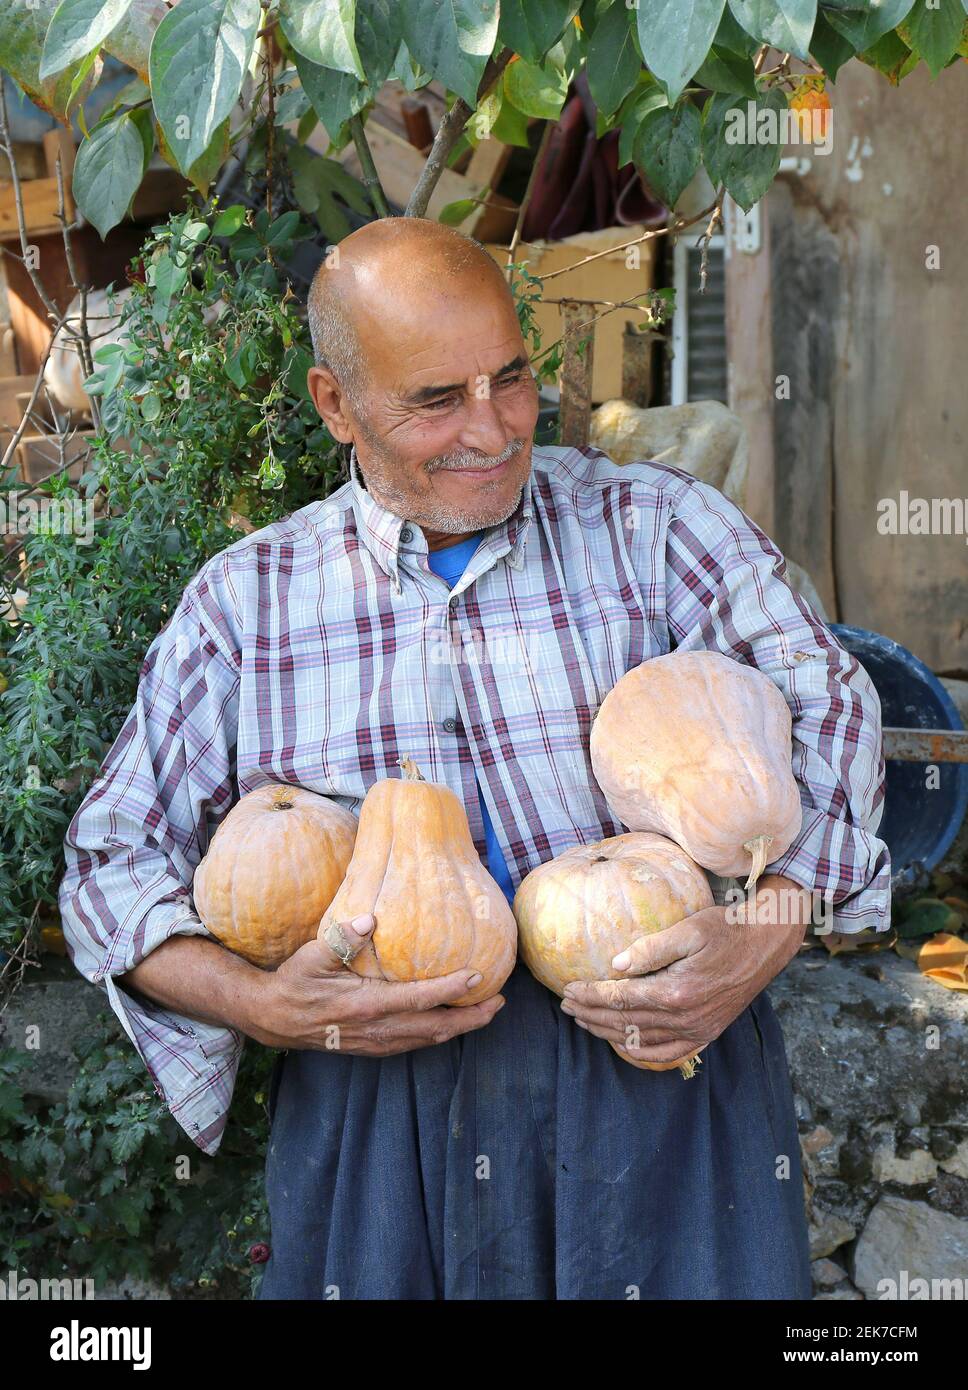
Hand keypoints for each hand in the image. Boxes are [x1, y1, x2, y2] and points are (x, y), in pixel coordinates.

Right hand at [242, 914, 504, 1054]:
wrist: (273, 1018)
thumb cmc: (294, 981)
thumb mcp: (312, 955)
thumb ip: (341, 938)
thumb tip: (369, 920)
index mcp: (365, 1004)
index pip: (417, 999)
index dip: (449, 990)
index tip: (477, 976)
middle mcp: (376, 1028)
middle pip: (433, 1028)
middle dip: (470, 1018)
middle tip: (500, 1002)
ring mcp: (375, 1042)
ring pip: (427, 1040)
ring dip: (459, 1028)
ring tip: (486, 1012)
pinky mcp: (373, 1048)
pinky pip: (414, 1044)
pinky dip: (438, 1034)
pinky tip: (450, 1023)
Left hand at [559, 875, 810, 1067]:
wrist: (766, 944)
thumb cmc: (726, 929)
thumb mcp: (688, 929)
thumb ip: (650, 948)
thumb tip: (615, 967)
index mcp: (676, 991)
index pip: (620, 998)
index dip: (591, 995)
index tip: (568, 989)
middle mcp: (685, 1017)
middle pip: (625, 1022)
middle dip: (591, 1015)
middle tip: (567, 1007)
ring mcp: (698, 1029)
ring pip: (641, 1039)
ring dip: (608, 1032)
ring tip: (585, 1022)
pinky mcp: (707, 1033)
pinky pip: (669, 1052)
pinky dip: (642, 1052)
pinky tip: (625, 1045)